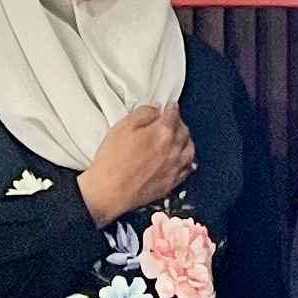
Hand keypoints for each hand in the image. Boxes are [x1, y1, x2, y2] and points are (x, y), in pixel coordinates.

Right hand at [79, 101, 195, 224]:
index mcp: (163, 132)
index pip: (173, 114)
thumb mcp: (122, 127)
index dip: (171, 107)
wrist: (108, 191)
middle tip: (172, 120)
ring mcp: (174, 167)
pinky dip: (187, 160)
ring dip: (186, 140)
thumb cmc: (112, 161)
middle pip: (184, 130)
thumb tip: (155, 108)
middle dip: (179, 122)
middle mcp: (173, 149)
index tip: (170, 106)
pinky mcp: (171, 182)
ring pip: (190, 149)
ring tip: (179, 137)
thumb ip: (142, 113)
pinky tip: (182, 158)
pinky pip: (188, 168)